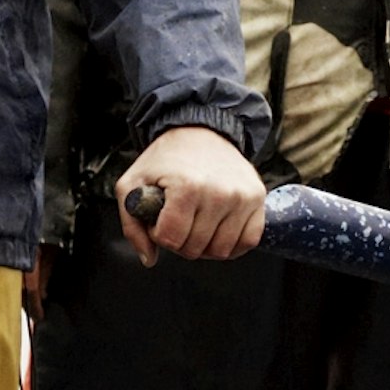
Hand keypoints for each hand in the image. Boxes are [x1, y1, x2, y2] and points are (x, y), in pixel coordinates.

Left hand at [115, 127, 267, 263]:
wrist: (200, 131)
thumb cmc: (165, 160)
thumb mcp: (132, 185)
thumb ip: (132, 226)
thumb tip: (149, 259)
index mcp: (186, 187)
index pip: (170, 239)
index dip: (158, 233)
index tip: (160, 216)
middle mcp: (219, 192)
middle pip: (195, 249)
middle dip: (180, 240)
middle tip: (178, 217)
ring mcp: (242, 196)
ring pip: (221, 251)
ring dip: (205, 245)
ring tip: (196, 221)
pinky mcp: (257, 197)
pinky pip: (248, 241)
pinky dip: (232, 243)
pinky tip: (218, 228)